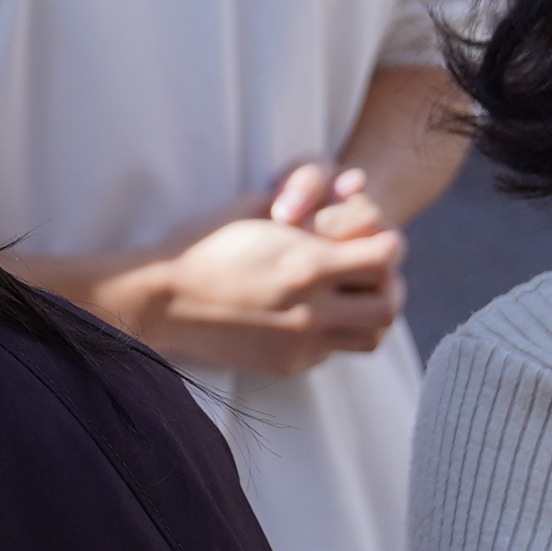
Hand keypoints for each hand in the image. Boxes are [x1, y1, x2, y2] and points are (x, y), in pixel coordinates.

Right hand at [103, 165, 406, 377]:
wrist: (161, 300)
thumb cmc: (202, 245)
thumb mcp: (253, 208)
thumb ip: (305, 200)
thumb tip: (349, 186)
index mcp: (306, 265)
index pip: (386, 257)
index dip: (388, 243)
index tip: (376, 238)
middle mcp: (311, 310)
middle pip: (389, 304)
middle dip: (390, 283)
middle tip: (373, 272)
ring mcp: (301, 343)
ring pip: (372, 336)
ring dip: (370, 314)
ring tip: (350, 297)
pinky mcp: (288, 364)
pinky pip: (333, 351)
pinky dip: (334, 332)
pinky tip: (310, 314)